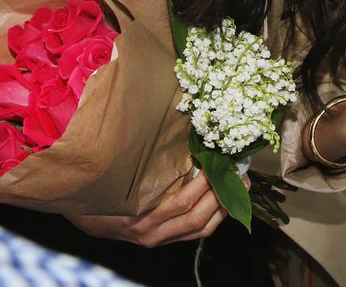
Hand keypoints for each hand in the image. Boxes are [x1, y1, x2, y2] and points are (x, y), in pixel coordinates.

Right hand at [66, 170, 234, 246]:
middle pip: (196, 218)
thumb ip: (146, 161)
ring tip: (239, 186)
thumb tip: (175, 130)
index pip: (180, 203)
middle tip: (238, 173)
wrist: (82, 215)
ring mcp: (158, 239)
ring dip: (223, 208)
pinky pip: (194, 233)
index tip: (220, 162)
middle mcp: (151, 232)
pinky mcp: (162, 239)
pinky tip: (224, 200)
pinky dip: (213, 217)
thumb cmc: (101, 188)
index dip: (204, 185)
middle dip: (221, 196)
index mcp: (139, 215)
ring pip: (199, 229)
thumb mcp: (119, 174)